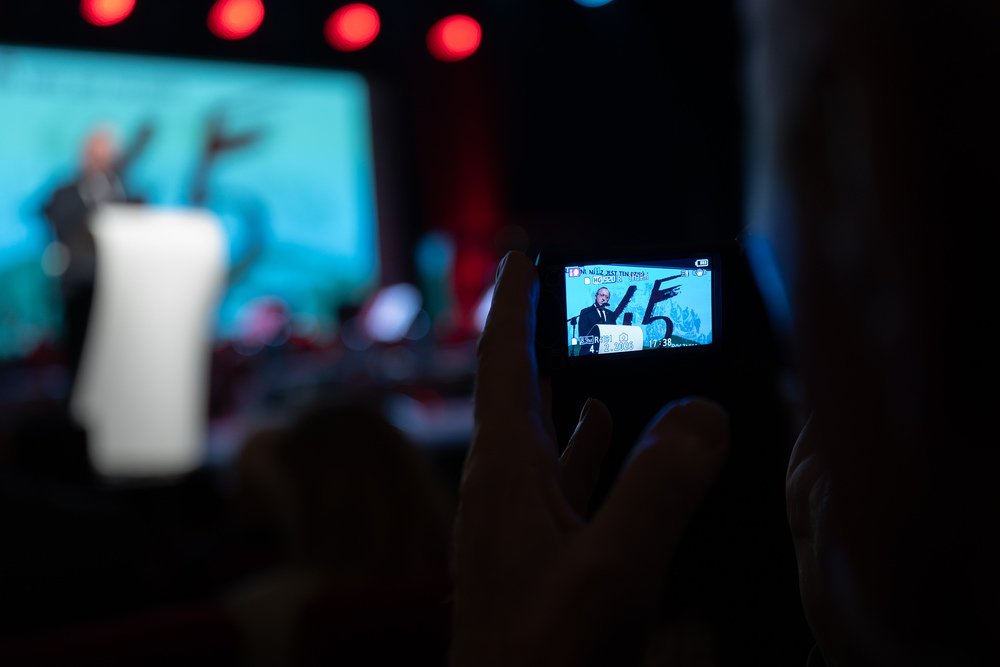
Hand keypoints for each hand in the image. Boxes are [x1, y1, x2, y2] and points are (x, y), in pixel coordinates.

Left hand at [451, 251, 729, 665]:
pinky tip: (610, 439)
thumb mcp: (612, 567)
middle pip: (519, 392)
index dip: (511, 306)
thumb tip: (702, 412)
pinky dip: (586, 451)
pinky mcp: (539, 557)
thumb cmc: (546, 653)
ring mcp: (518, 524)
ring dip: (566, 392)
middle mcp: (503, 489)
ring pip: (543, 438)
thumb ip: (660, 488)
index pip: (501, 364)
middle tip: (574, 296)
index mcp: (504, 474)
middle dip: (543, 338)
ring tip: (596, 355)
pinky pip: (562, 482)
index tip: (518, 257)